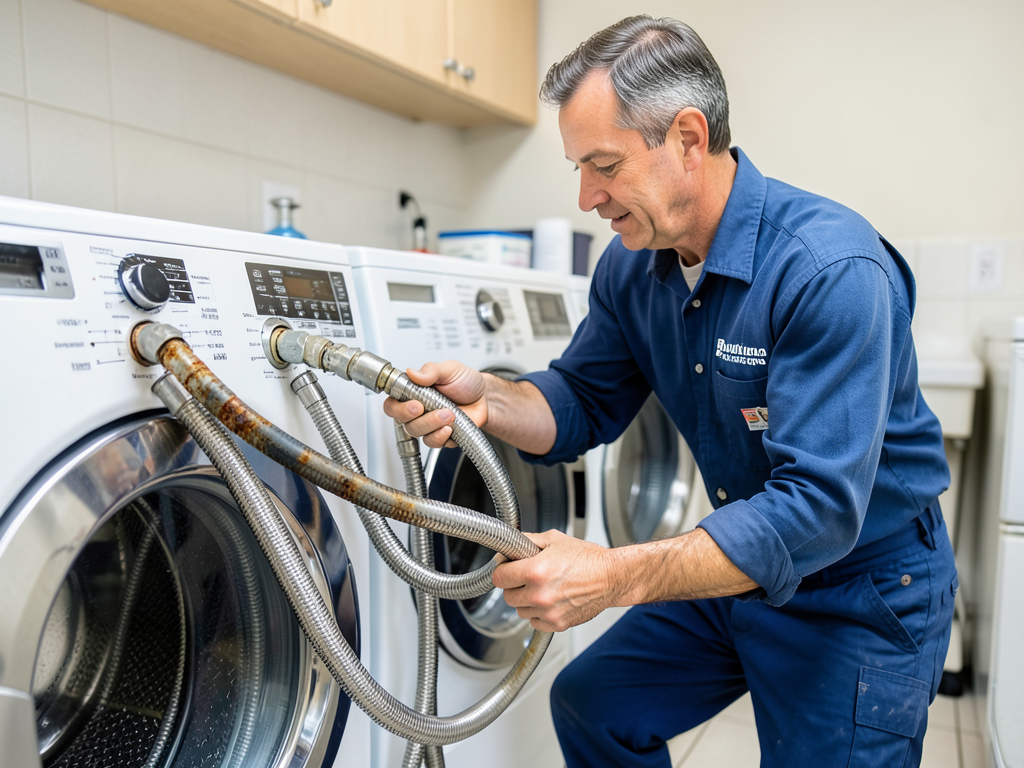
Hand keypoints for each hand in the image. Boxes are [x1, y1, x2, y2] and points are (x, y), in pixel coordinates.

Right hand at [383, 361, 487, 448]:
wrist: (485, 398)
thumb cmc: (466, 382)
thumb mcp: (449, 369)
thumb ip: (430, 370)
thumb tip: (412, 372)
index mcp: (414, 393)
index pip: (392, 404)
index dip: (398, 407)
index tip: (414, 403)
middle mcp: (418, 410)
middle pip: (402, 421)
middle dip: (415, 417)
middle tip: (426, 408)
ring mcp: (428, 424)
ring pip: (417, 432)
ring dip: (432, 424)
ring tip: (449, 414)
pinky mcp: (440, 436)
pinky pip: (433, 442)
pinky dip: (441, 436)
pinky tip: (450, 427)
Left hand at [492, 530, 615, 632]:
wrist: (611, 577)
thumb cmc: (587, 558)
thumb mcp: (554, 539)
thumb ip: (527, 541)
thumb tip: (509, 547)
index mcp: (535, 571)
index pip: (499, 577)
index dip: (503, 569)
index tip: (508, 567)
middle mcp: (539, 594)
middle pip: (507, 596)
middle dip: (514, 585)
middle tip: (527, 576)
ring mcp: (548, 612)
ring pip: (519, 610)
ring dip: (526, 600)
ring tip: (543, 587)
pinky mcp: (557, 624)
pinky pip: (534, 621)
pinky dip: (538, 613)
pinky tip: (550, 599)